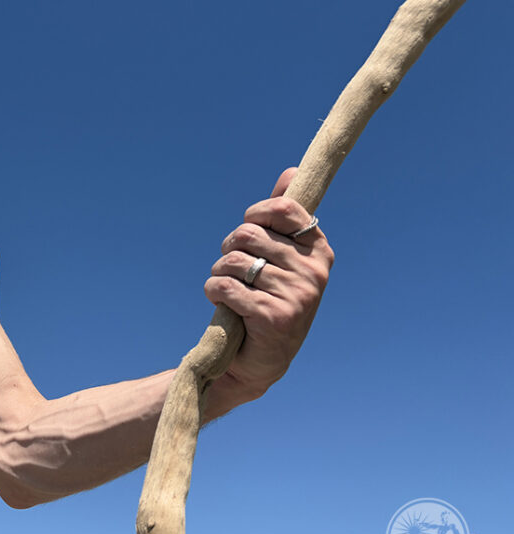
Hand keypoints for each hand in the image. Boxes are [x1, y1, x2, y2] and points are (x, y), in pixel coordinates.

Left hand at [203, 168, 333, 410]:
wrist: (258, 361)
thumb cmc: (267, 299)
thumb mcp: (280, 257)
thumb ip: (284, 216)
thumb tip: (292, 172)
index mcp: (319, 251)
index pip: (283, 208)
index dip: (254, 215)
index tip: (249, 232)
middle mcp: (314, 273)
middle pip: (249, 234)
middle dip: (229, 248)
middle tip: (232, 267)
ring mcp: (297, 296)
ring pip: (234, 261)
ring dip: (219, 273)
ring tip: (227, 288)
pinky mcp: (274, 317)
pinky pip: (226, 286)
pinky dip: (214, 291)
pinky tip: (222, 303)